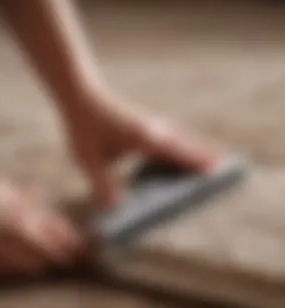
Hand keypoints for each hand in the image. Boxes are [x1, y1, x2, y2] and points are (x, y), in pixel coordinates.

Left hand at [64, 90, 220, 208]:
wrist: (83, 97)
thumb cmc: (84, 126)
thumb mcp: (88, 158)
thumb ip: (102, 184)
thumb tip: (115, 210)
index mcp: (143, 137)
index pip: (177, 153)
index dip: (196, 164)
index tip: (217, 173)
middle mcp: (154, 131)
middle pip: (186, 147)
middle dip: (204, 161)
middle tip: (224, 176)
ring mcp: (153, 128)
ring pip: (181, 144)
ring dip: (194, 156)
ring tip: (209, 174)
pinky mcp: (148, 129)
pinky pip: (171, 144)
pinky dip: (181, 154)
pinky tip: (178, 168)